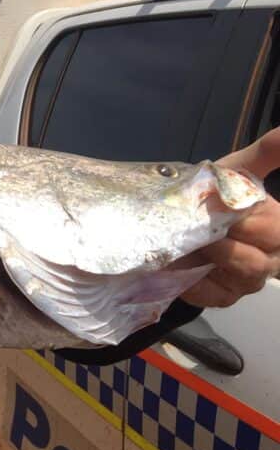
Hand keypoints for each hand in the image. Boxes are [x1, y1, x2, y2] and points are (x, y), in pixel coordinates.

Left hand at [181, 127, 279, 307]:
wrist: (179, 222)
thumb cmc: (216, 196)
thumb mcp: (238, 171)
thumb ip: (268, 151)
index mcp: (278, 226)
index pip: (274, 227)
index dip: (245, 215)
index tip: (218, 203)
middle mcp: (270, 257)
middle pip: (261, 253)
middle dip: (229, 235)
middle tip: (200, 221)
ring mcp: (248, 281)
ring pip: (245, 273)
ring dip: (216, 254)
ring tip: (191, 240)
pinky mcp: (223, 297)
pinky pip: (214, 294)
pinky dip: (195, 279)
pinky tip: (180, 263)